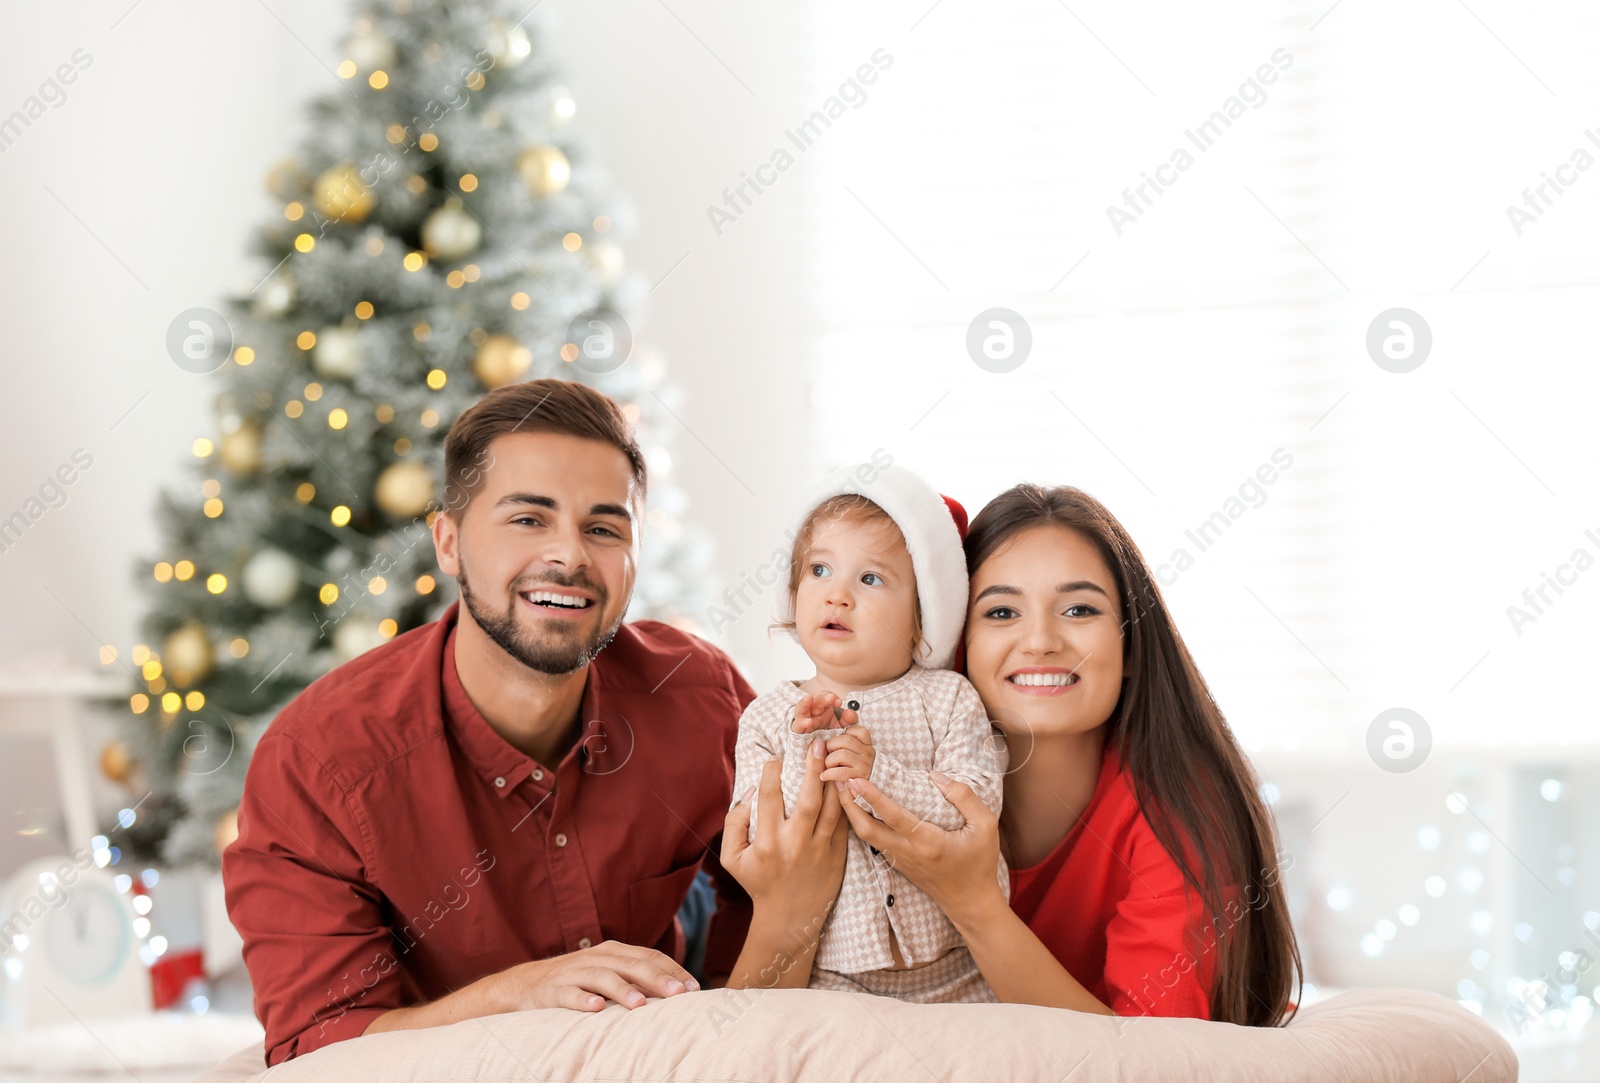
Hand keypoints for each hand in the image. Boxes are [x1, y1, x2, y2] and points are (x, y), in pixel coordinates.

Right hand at [496, 940, 697, 1011]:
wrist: (525, 985)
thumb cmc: (577, 982)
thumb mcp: (607, 974)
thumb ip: (636, 979)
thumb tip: (676, 993)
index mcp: (613, 952)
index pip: (649, 956)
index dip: (672, 970)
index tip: (694, 988)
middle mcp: (596, 958)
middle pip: (631, 964)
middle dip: (657, 979)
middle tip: (678, 995)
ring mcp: (574, 973)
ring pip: (602, 977)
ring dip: (623, 990)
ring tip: (640, 1005)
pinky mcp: (553, 990)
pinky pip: (569, 994)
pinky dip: (583, 1000)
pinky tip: (596, 1009)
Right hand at [722, 738, 848, 932]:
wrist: (789, 918)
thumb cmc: (758, 883)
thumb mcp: (733, 858)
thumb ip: (734, 822)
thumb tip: (750, 789)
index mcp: (767, 842)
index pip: (769, 797)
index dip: (772, 772)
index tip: (775, 757)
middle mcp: (794, 844)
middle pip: (808, 798)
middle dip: (814, 767)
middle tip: (817, 743)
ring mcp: (819, 849)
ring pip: (833, 807)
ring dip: (834, 780)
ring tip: (835, 756)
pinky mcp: (837, 854)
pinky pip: (844, 821)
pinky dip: (846, 800)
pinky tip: (846, 781)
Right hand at [790, 692, 856, 733]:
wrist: (821, 754)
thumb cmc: (831, 738)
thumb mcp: (841, 729)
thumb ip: (848, 721)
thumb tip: (849, 713)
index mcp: (823, 709)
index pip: (825, 697)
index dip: (831, 697)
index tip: (839, 702)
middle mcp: (812, 713)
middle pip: (815, 701)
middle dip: (823, 698)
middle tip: (831, 698)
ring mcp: (804, 720)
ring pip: (802, 709)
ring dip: (805, 703)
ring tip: (809, 698)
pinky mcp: (798, 731)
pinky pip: (798, 725)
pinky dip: (802, 722)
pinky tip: (809, 722)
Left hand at [820, 724, 873, 782]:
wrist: (867, 796)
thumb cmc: (854, 773)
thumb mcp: (853, 757)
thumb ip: (843, 746)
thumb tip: (820, 742)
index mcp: (867, 746)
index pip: (859, 731)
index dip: (845, 733)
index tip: (836, 743)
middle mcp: (868, 753)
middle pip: (845, 740)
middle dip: (830, 745)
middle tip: (824, 754)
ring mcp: (865, 765)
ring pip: (842, 754)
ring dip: (829, 761)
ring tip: (826, 767)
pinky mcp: (859, 779)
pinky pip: (840, 772)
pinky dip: (828, 773)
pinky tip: (824, 776)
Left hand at [836, 772, 1004, 926]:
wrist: (970, 902)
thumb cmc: (979, 863)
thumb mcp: (985, 826)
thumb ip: (963, 797)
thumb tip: (936, 775)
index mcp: (928, 842)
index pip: (894, 817)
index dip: (873, 797)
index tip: (856, 779)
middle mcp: (908, 852)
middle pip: (867, 829)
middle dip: (849, 805)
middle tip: (839, 780)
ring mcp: (900, 860)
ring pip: (865, 837)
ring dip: (852, 814)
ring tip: (843, 789)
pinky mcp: (897, 864)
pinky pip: (873, 842)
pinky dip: (861, 824)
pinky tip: (857, 808)